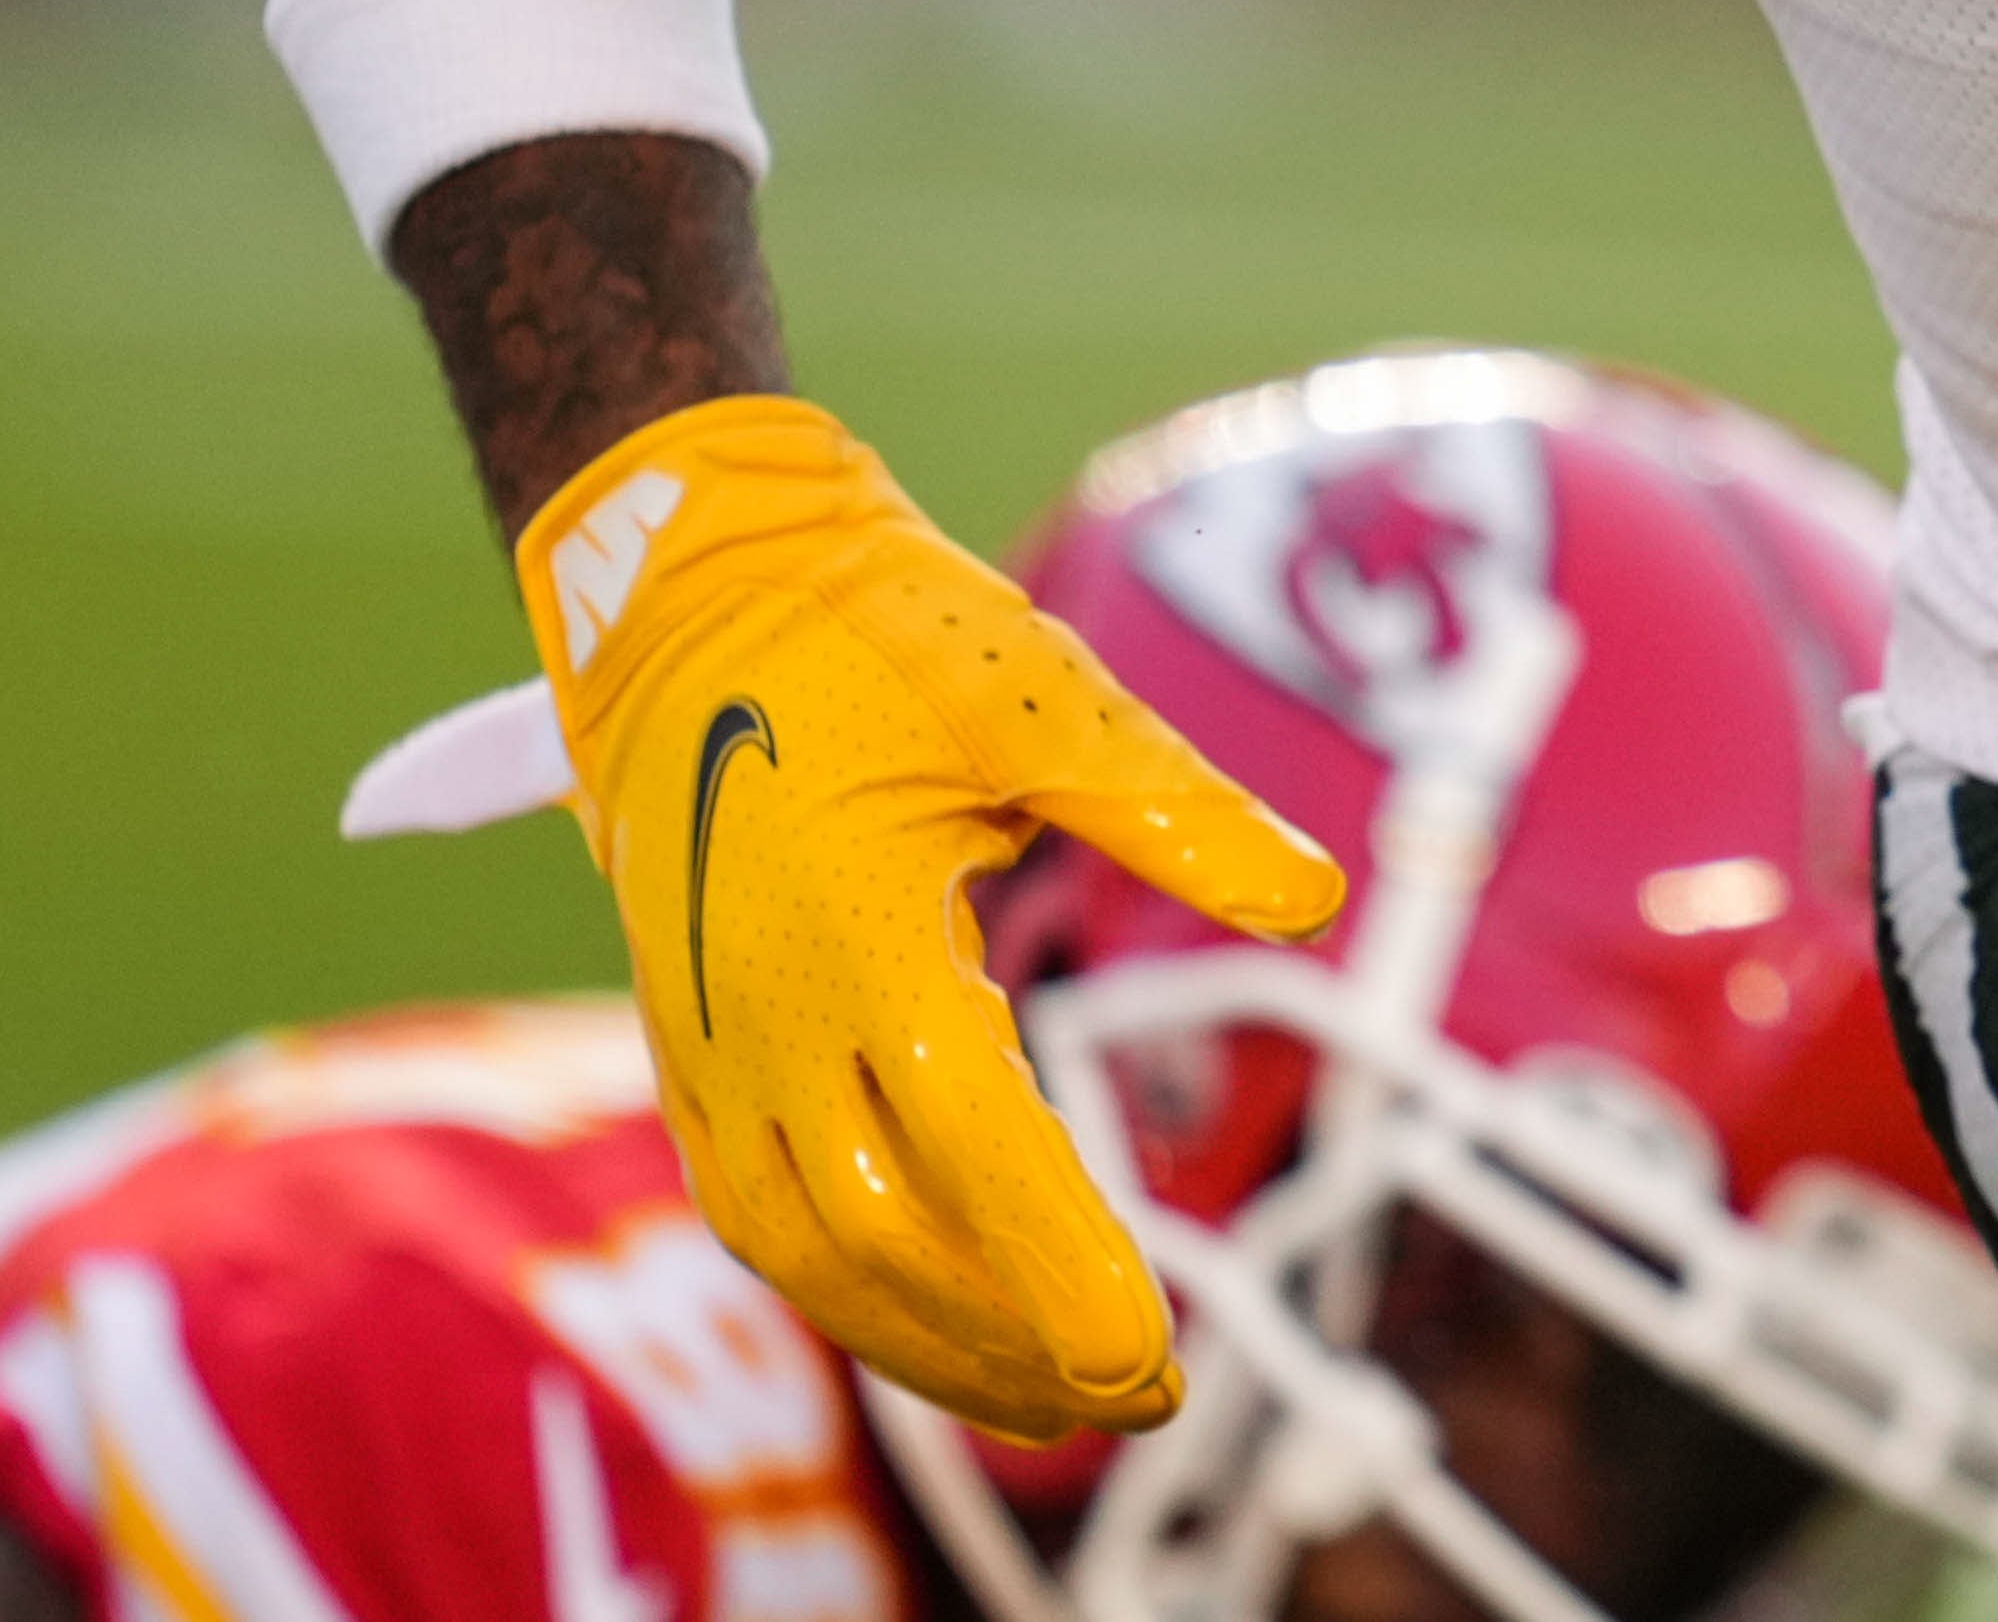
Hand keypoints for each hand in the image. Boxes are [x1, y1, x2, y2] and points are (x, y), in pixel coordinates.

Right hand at [517, 397, 1338, 1437]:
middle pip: (889, 1245)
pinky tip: (949, 1335)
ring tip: (1068, 1405)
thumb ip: (1173, 804)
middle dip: (1018, 1344)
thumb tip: (1316, 897)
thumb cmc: (872, 630)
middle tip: (1152, 1395)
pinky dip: (862, 1303)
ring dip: (938, 1350)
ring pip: (816, 1264)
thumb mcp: (1038, 691)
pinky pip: (768, 1227)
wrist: (682, 592)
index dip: (1056, 1264)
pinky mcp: (692, 1063)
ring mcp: (712, 1054)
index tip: (1147, 1356)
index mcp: (853, 931)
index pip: (968, 1143)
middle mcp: (764, 1021)